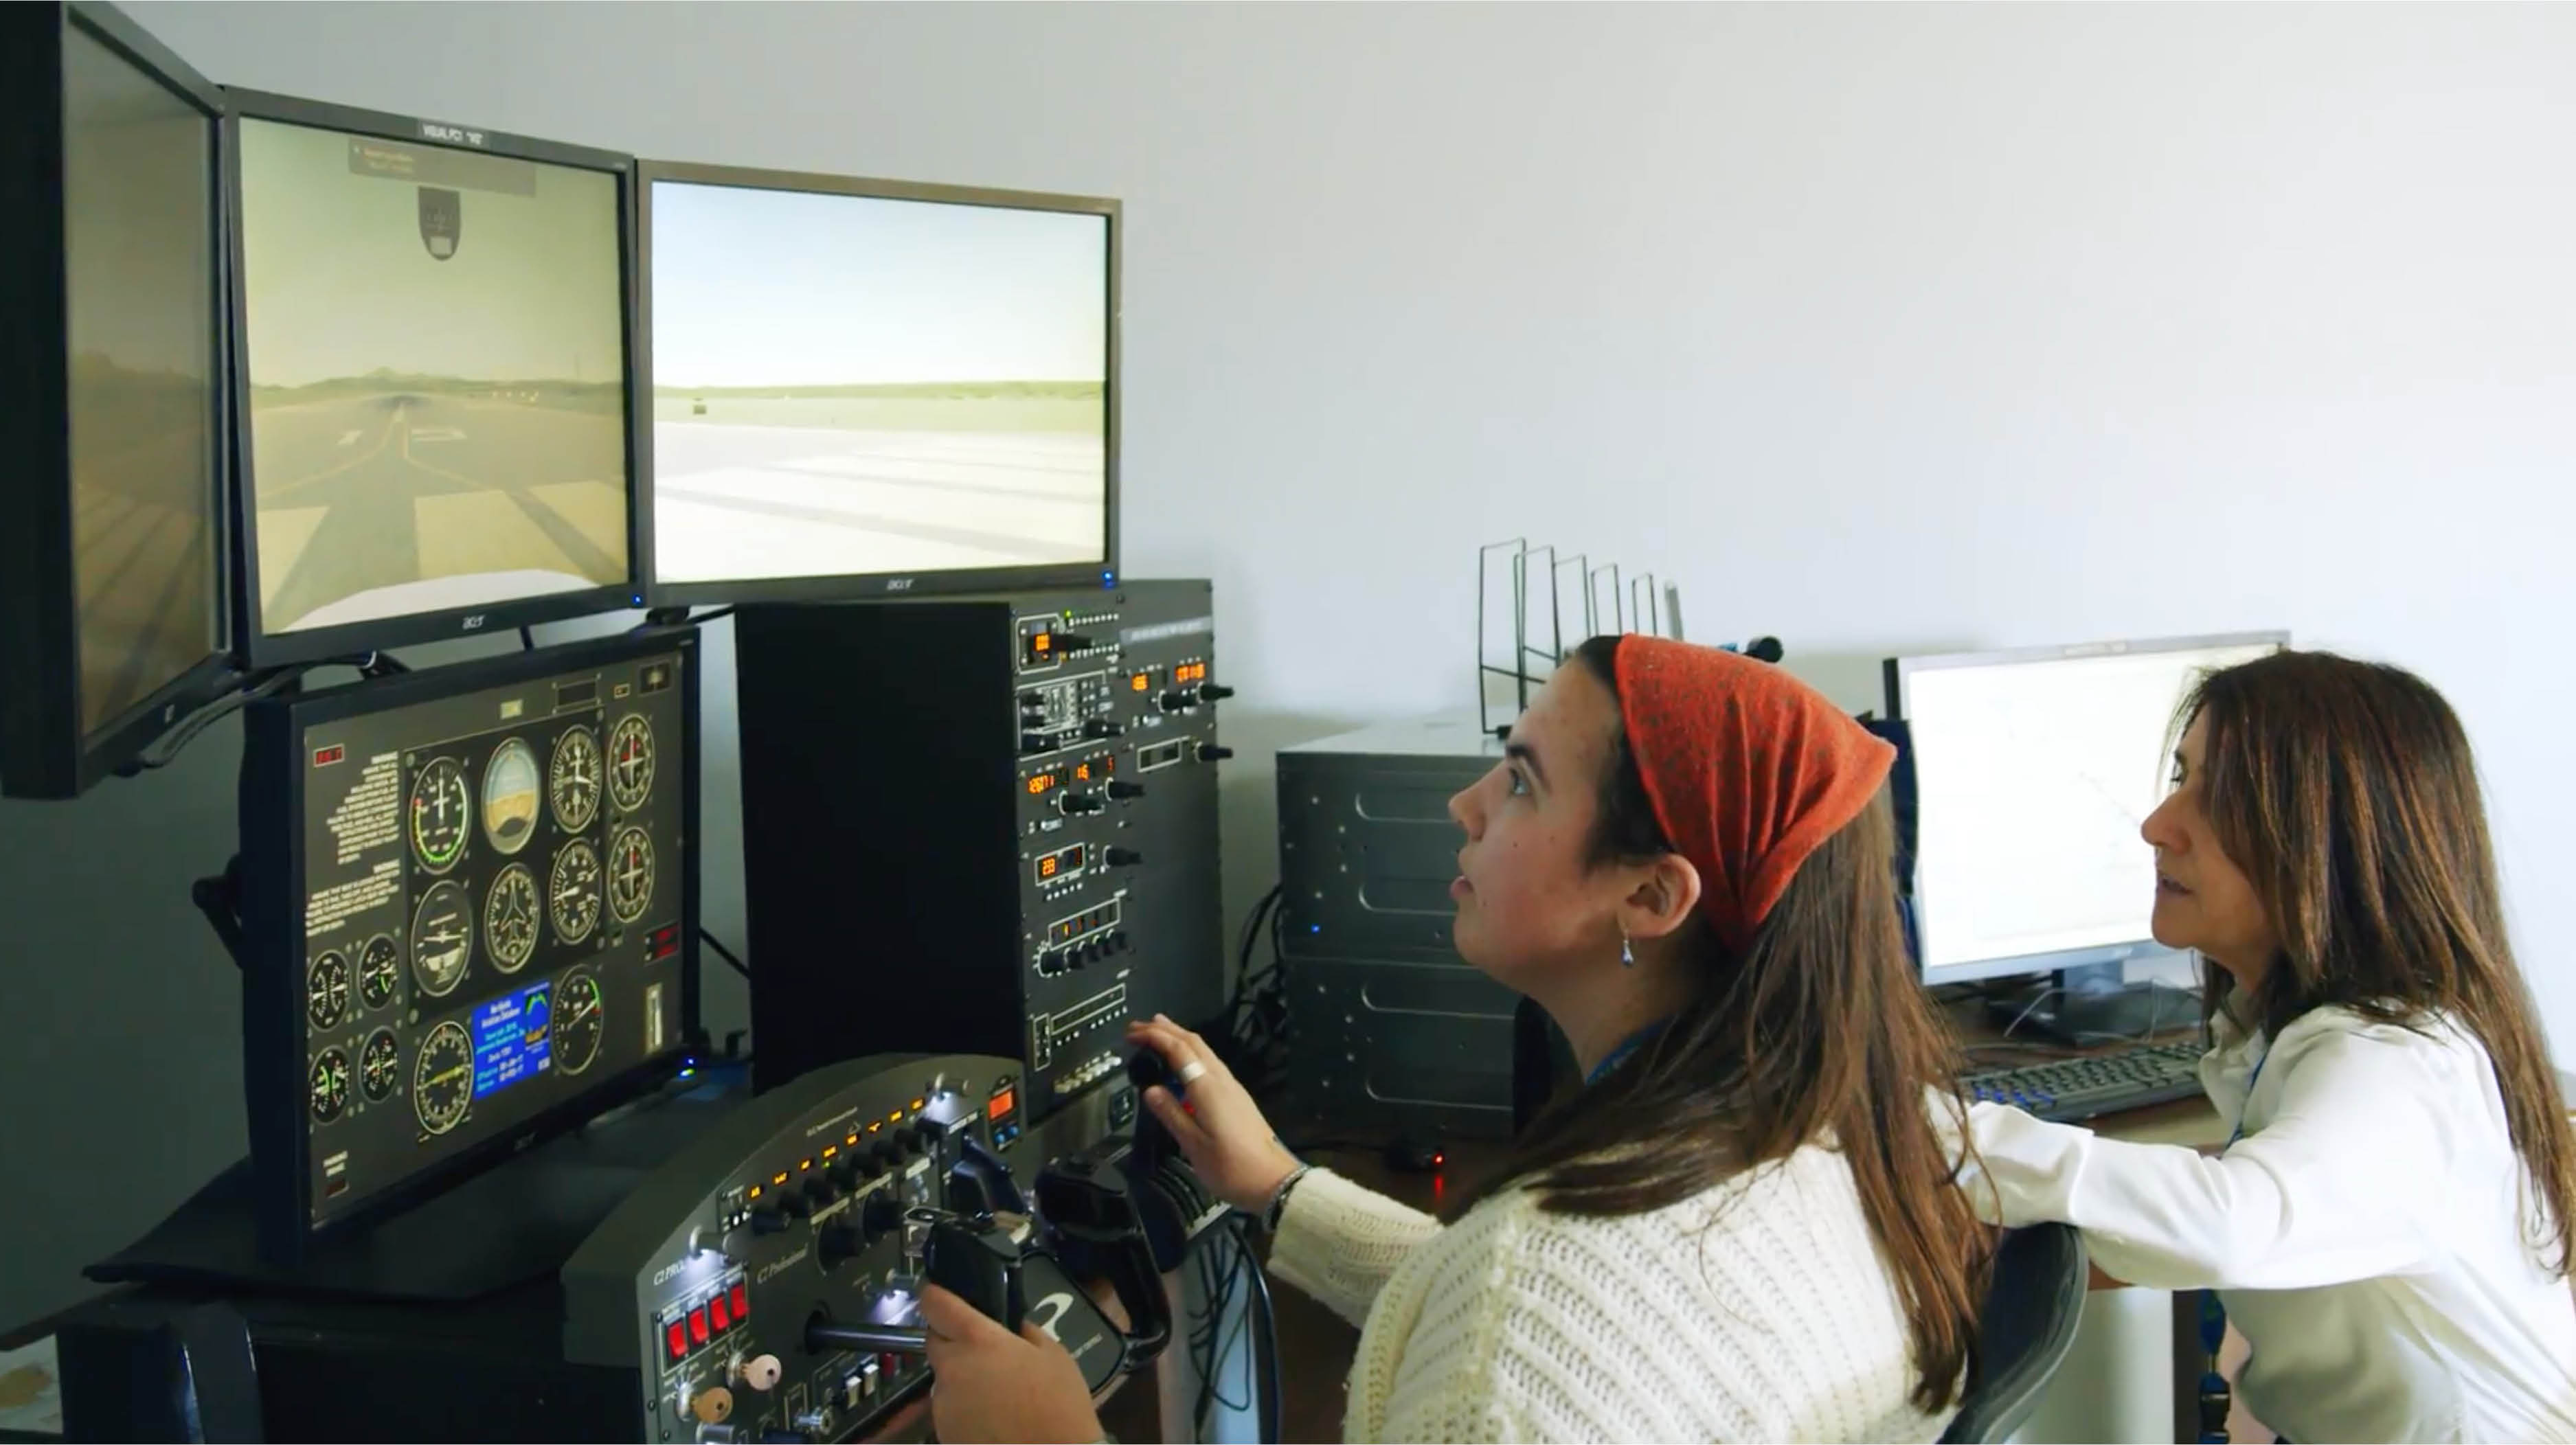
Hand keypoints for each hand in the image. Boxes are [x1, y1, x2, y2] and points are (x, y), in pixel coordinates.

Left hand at [919, 1284, 1101, 1443]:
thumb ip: (1023, 1331)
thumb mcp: (1053, 1354)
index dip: (935, 1295)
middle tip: (984, 1353)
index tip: (940, 1294)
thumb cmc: (1059, 1404)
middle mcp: (951, 1369)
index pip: (935, 1303)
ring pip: (943, 1378)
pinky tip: (991, 1419)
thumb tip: (1007, 1326)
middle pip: (935, 1341)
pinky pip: (949, 1409)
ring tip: (995, 1395)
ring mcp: (943, 1405)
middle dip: (953, 1341)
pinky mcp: (942, 1433)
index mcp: (977, 1340)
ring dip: (961, 1378)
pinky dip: (964, 1409)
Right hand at [1126, 1014, 1301, 1214]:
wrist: (1272, 1180)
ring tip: (1159, 1033)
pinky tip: (1184, 1063)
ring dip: (1180, 1038)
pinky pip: (1210, 1063)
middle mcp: (1222, 1080)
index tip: (1132, 1033)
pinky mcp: (1237, 1097)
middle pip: (1194, 1043)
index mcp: (1207, 1088)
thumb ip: (1171, 1114)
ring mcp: (1232, 1087)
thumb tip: (1150, 1090)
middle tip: (1140, 1026)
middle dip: (1166, 1030)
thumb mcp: (1193, 1144)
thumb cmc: (1230, 1166)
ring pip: (1204, 1051)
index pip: (1179, 1051)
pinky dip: (1192, 1053)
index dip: (1155, 1037)